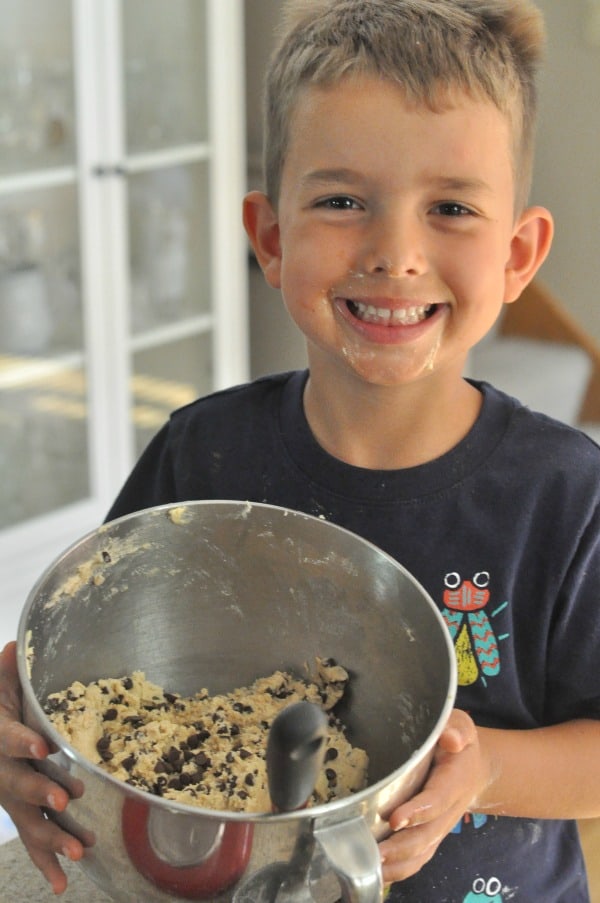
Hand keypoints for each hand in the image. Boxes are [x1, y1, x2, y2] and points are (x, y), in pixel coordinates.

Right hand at [0, 641, 83, 892]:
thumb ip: (5, 672)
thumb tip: (15, 646)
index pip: (7, 738)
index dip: (23, 741)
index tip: (44, 744)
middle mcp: (0, 771)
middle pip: (17, 785)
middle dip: (40, 793)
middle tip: (64, 800)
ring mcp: (9, 797)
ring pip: (28, 820)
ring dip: (52, 836)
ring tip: (79, 850)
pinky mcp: (20, 814)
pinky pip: (34, 839)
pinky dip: (48, 862)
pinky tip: (64, 883)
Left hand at [378, 709, 489, 884]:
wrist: (474, 767)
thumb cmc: (459, 741)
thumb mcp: (461, 725)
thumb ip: (457, 728)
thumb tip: (450, 739)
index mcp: (454, 780)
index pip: (437, 800)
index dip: (418, 812)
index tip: (396, 819)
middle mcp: (449, 810)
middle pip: (427, 835)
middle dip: (402, 846)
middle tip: (375, 851)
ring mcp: (440, 826)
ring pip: (422, 852)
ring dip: (398, 863)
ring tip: (370, 864)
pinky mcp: (432, 835)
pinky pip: (419, 858)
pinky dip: (401, 869)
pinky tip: (377, 871)